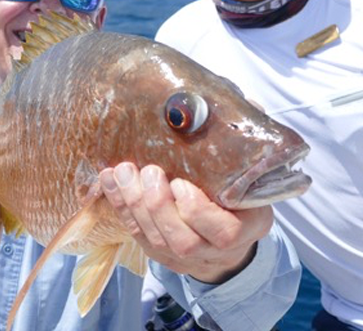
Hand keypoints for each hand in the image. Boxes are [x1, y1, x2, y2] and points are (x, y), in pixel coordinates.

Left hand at [100, 162, 272, 283]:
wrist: (231, 235)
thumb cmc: (242, 194)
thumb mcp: (252, 173)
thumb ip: (246, 146)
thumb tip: (240, 105)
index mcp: (246, 229)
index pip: (224, 233)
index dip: (197, 211)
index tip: (181, 183)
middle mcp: (215, 250)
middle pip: (183, 241)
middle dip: (159, 205)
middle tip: (149, 172)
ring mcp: (186, 257)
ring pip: (156, 239)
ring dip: (134, 204)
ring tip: (123, 172)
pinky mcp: (160, 253)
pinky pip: (137, 234)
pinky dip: (120, 207)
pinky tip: (110, 180)